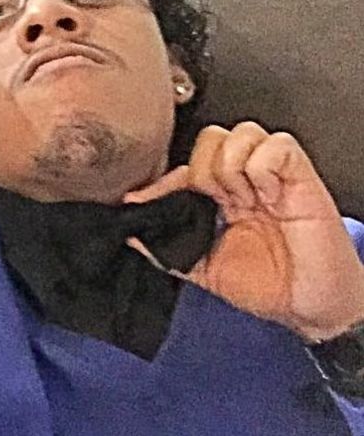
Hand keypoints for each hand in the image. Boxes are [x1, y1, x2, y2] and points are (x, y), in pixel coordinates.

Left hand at [125, 122, 363, 340]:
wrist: (310, 308)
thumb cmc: (265, 286)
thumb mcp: (203, 268)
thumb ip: (166, 248)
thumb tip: (131, 232)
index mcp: (220, 196)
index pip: (186, 164)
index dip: (165, 179)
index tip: (146, 200)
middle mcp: (243, 180)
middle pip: (210, 138)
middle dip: (202, 171)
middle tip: (215, 203)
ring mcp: (272, 176)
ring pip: (240, 134)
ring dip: (230, 166)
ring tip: (241, 199)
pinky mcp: (301, 178)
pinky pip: (276, 147)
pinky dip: (263, 167)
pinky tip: (266, 195)